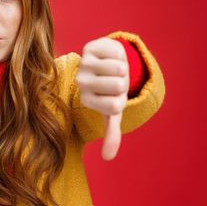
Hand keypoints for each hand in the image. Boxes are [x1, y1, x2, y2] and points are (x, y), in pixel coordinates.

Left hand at [76, 37, 129, 160]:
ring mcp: (84, 64)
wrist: (107, 63)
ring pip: (119, 68)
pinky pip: (117, 53)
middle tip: (115, 81)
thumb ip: (111, 134)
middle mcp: (81, 83)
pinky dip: (121, 55)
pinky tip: (111, 57)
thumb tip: (107, 158)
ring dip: (124, 68)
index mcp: (87, 100)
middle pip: (119, 86)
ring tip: (115, 69)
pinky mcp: (90, 47)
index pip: (115, 106)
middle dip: (125, 83)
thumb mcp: (113, 111)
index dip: (122, 100)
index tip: (114, 97)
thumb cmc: (111, 90)